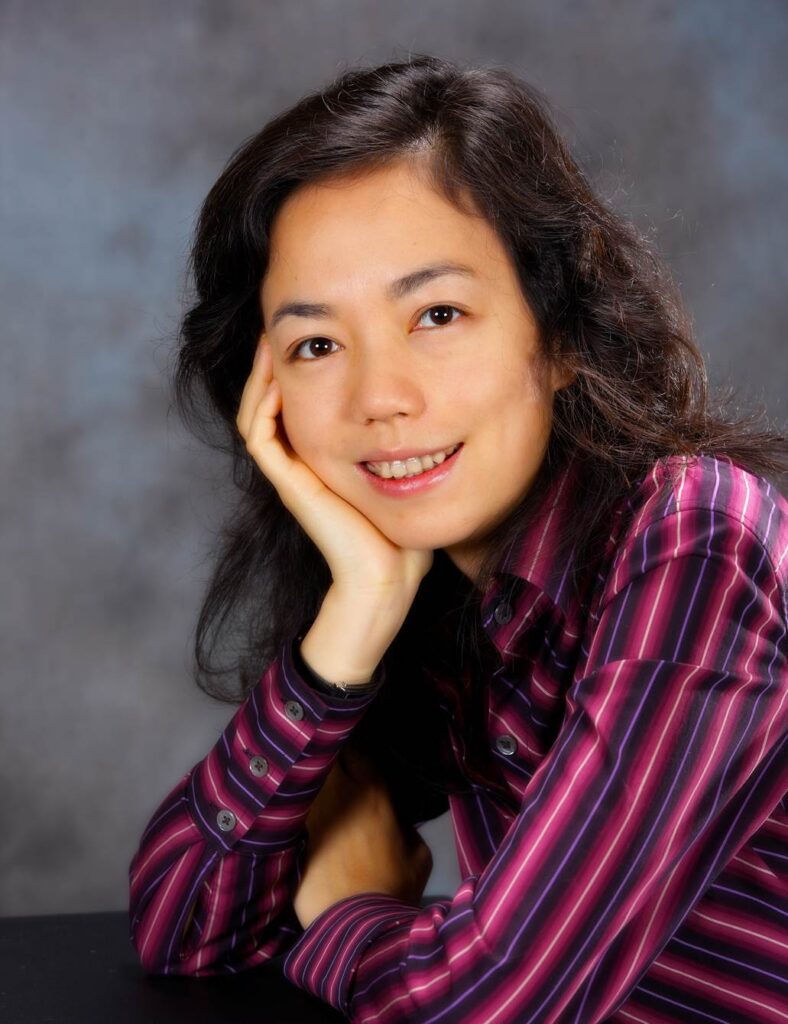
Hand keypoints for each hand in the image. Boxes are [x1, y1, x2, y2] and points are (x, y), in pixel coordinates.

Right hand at [236, 337, 432, 598]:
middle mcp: (301, 463)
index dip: (296, 367)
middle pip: (268, 403)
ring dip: (259, 376)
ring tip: (271, 339)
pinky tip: (278, 378)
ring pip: (255, 414)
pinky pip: (260, 436)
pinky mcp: (292, 484)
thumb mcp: (406, 474)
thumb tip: (433, 409)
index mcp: (323, 459)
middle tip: (278, 325)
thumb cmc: (402, 533)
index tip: (313, 333)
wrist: (389, 577)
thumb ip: (408, 445)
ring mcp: (293, 474)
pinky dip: (261, 405)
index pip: (295, 404)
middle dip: (272, 362)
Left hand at [293, 745, 432, 929]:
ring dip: (309, 779)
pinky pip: (294, 810)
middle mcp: (338, 795)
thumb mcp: (418, 856)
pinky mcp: (294, 836)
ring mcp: (311, 814)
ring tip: (312, 782)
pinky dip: (296, 806)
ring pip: (306, 780)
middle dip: (326, 753)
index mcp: (372, 793)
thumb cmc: (393, 889)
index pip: (357, 749)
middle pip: (325, 755)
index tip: (354, 746)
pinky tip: (298, 811)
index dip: (354, 746)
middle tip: (330, 758)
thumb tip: (397, 822)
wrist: (355, 928)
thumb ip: (407, 829)